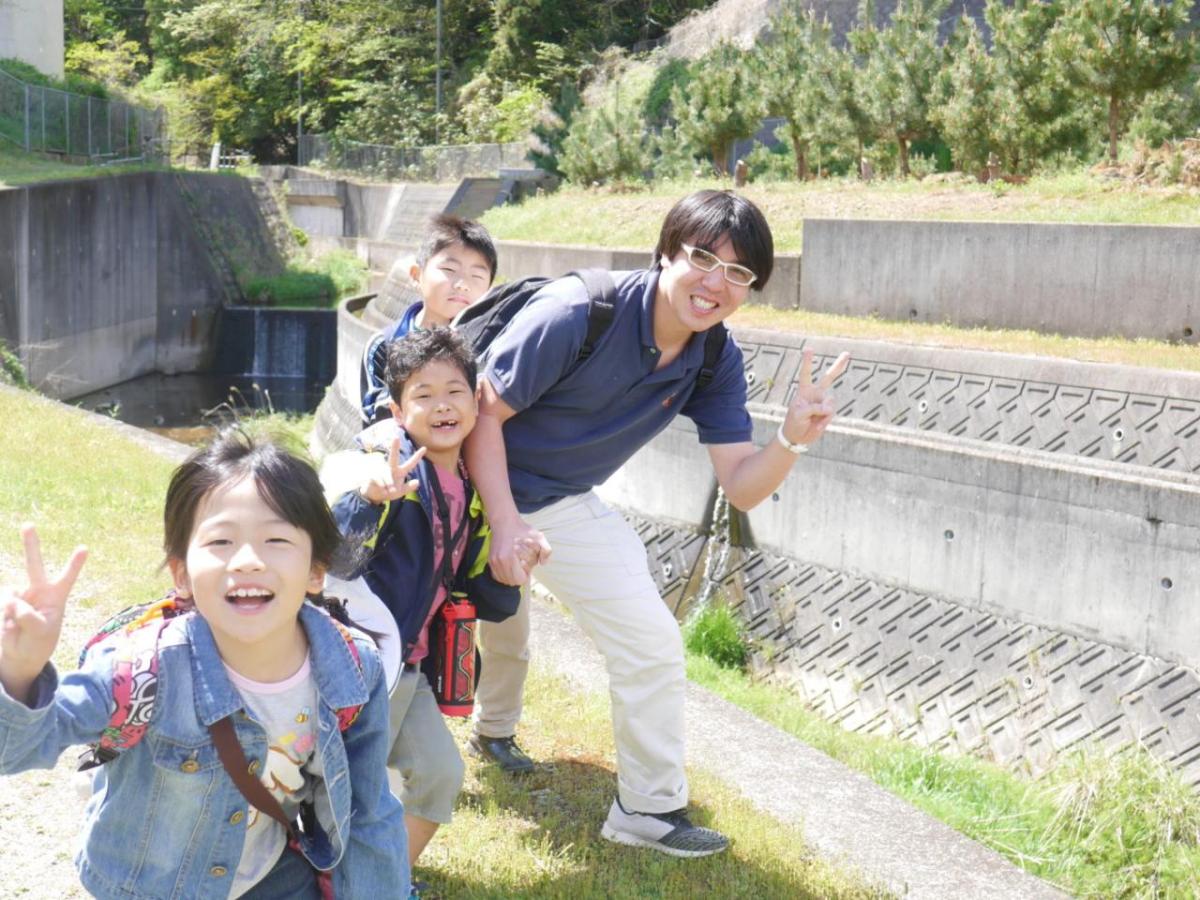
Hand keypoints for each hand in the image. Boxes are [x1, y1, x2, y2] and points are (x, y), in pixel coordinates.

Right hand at [0, 525, 86, 702]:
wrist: (19, 654)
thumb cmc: (39, 642)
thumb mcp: (41, 633)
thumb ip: (29, 617)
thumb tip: (12, 600)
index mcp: (56, 597)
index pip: (67, 577)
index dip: (74, 564)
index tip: (84, 548)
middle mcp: (37, 591)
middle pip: (34, 564)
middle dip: (30, 544)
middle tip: (28, 524)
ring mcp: (18, 596)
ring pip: (12, 596)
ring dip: (14, 613)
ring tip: (21, 628)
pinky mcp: (3, 604)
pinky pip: (3, 609)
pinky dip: (6, 621)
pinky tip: (11, 628)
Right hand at [360, 439, 425, 504]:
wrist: (375, 496)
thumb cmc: (389, 492)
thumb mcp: (401, 492)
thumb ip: (409, 488)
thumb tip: (417, 482)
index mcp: (400, 472)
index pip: (410, 464)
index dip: (417, 457)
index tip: (424, 448)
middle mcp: (391, 468)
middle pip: (393, 457)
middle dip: (394, 447)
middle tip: (396, 437)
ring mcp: (381, 470)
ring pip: (386, 476)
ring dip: (389, 485)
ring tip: (388, 491)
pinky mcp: (373, 474)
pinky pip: (379, 480)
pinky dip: (382, 486)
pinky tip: (381, 489)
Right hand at [489, 516, 551, 585]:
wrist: (505, 522)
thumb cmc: (522, 530)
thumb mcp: (539, 537)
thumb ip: (546, 551)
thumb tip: (543, 564)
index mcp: (511, 558)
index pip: (519, 580)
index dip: (526, 575)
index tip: (527, 567)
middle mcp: (500, 561)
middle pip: (512, 582)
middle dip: (519, 577)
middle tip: (522, 567)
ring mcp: (494, 561)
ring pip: (503, 580)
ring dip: (511, 576)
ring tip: (516, 566)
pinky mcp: (490, 560)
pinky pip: (496, 576)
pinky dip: (503, 575)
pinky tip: (509, 567)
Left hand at [782, 349, 850, 446]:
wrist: (797, 437)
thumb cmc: (794, 423)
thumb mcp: (799, 414)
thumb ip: (814, 408)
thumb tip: (829, 407)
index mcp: (804, 391)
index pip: (806, 374)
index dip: (808, 362)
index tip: (809, 348)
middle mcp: (815, 394)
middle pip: (829, 377)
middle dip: (838, 365)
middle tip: (847, 353)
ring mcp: (823, 402)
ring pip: (830, 402)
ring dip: (823, 413)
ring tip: (813, 421)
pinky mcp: (829, 412)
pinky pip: (831, 413)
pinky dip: (825, 420)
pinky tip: (818, 425)